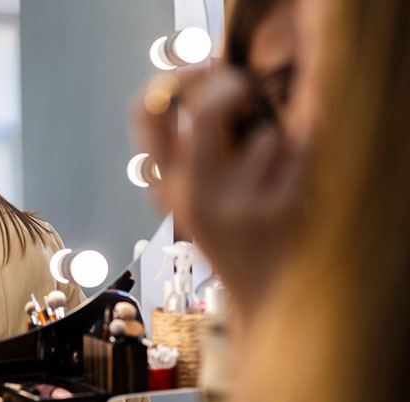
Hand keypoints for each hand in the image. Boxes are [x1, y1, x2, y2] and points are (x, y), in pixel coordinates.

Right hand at [135, 69, 305, 313]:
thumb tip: (211, 76)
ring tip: (268, 174)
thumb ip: (186, 143)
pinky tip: (288, 185)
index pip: (144, 111)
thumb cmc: (227, 226)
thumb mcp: (189, 191)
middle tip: (244, 89)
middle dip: (231, 86)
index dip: (173, 77)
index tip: (201, 69)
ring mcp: (235, 204)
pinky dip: (299, 157)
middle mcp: (190, 194)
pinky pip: (297, 151)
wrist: (259, 290)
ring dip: (273, 143)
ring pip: (266, 135)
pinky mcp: (277, 211)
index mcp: (162, 183)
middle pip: (206, 109)